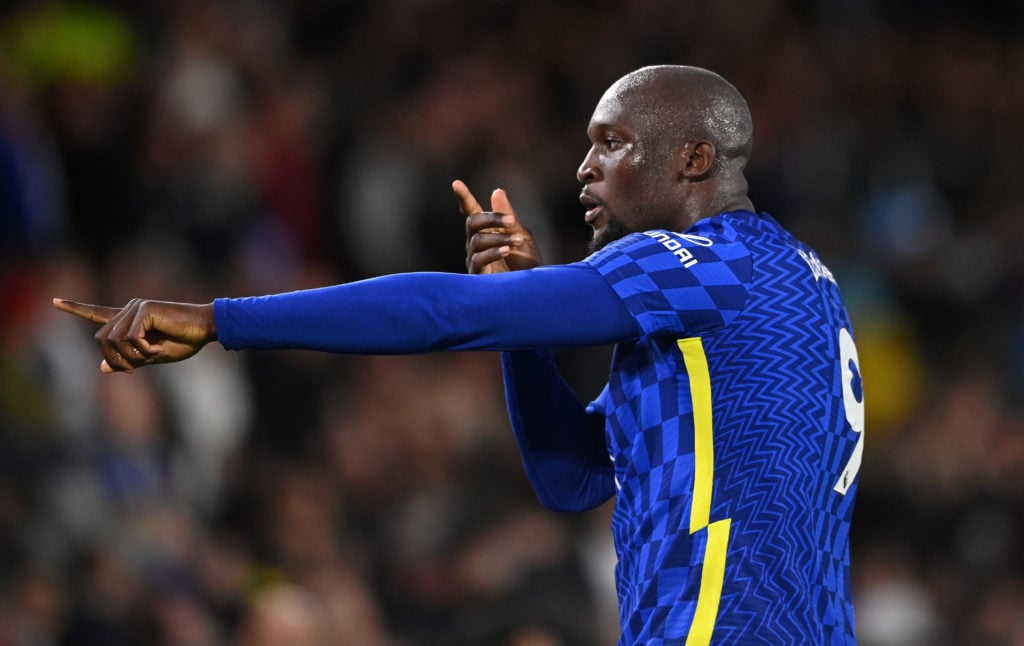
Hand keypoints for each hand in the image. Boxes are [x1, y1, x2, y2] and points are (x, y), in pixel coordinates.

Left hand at [52, 298, 216, 372]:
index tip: (54, 301)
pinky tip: (157, 349)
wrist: (206, 329)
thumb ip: (128, 360)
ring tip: (151, 357)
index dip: (75, 308)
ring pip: (113, 340)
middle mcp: (128, 310)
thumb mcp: (152, 357)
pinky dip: (143, 351)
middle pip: (101, 339)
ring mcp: (136, 308)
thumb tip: (102, 367)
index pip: (96, 312)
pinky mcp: (145, 309)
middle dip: (115, 359)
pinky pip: (131, 338)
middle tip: (134, 368)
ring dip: (131, 357)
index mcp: (129, 320)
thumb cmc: (185, 342)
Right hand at [453, 179, 541, 273]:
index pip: (472, 211)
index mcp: (486, 231)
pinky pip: (479, 259)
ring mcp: (475, 259)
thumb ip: (509, 216)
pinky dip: (493, 252)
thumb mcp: (521, 236)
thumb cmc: (526, 264)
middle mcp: (476, 244)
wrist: (532, 290)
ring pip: (477, 241)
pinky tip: (506, 250)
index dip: (464, 198)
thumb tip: (497, 191)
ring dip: (499, 238)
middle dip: (491, 219)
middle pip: (472, 223)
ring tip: (517, 241)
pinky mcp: (478, 275)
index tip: (456, 183)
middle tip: (510, 221)